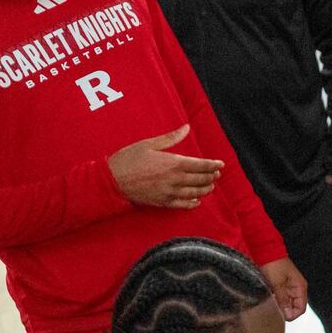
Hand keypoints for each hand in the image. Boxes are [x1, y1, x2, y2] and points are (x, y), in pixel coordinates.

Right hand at [108, 124, 223, 207]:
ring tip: (210, 186)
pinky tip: (197, 201)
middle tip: (216, 174)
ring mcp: (169, 192)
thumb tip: (186, 127)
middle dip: (211, 176)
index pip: (201, 165)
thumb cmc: (128, 159)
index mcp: (173, 163)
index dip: (213, 165)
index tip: (221, 164)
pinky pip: (182, 205)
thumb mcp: (148, 144)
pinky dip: (192, 203)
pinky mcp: (162, 202)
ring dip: (205, 189)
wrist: (110, 180)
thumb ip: (171, 138)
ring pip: (194, 193)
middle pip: (200, 179)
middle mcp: (175, 179)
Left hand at [258, 257, 307, 320]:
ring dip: (280, 306)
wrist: (265, 252)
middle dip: (285, 311)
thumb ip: (283, 299)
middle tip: (274, 311)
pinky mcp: (280, 287)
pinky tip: (269, 300)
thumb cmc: (274, 264)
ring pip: (287, 304)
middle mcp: (296, 289)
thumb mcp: (278, 284)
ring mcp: (288, 288)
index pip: (301, 308)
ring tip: (270, 304)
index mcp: (300, 287)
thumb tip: (288, 314)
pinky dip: (276, 301)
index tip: (281, 317)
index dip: (292, 315)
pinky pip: (281, 299)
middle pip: (294, 307)